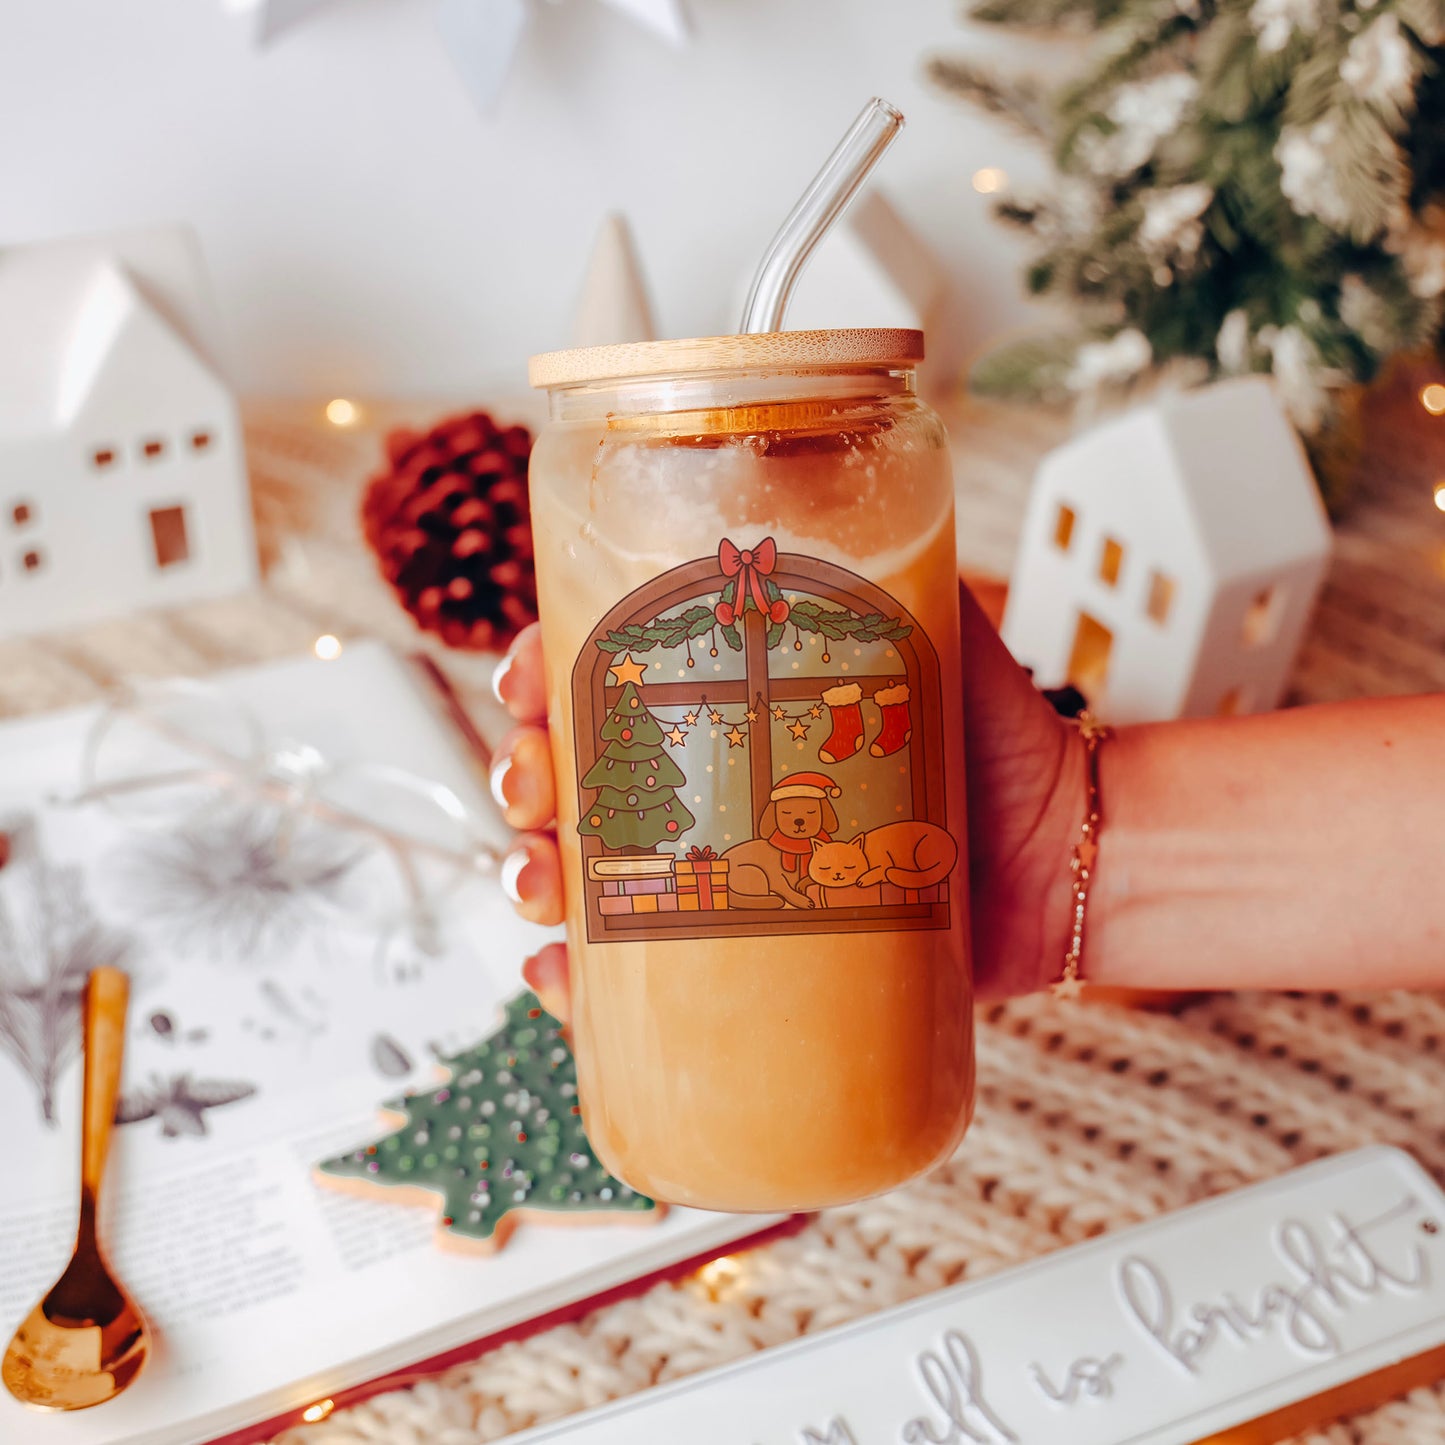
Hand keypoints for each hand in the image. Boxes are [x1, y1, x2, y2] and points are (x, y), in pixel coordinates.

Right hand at [490, 585, 1078, 1021]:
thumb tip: (821, 482)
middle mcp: (713, 782)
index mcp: (731, 698)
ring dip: (533, 874)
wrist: (1066, 859)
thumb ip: (879, 557)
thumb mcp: (929, 628)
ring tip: (542, 882)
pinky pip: (641, 975)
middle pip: (575, 774)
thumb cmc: (998, 741)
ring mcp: (722, 869)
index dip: (538, 671)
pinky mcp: (745, 949)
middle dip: (520, 774)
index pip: (606, 671)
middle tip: (534, 785)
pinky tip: (562, 975)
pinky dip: (582, 979)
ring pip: (588, 873)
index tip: (525, 677)